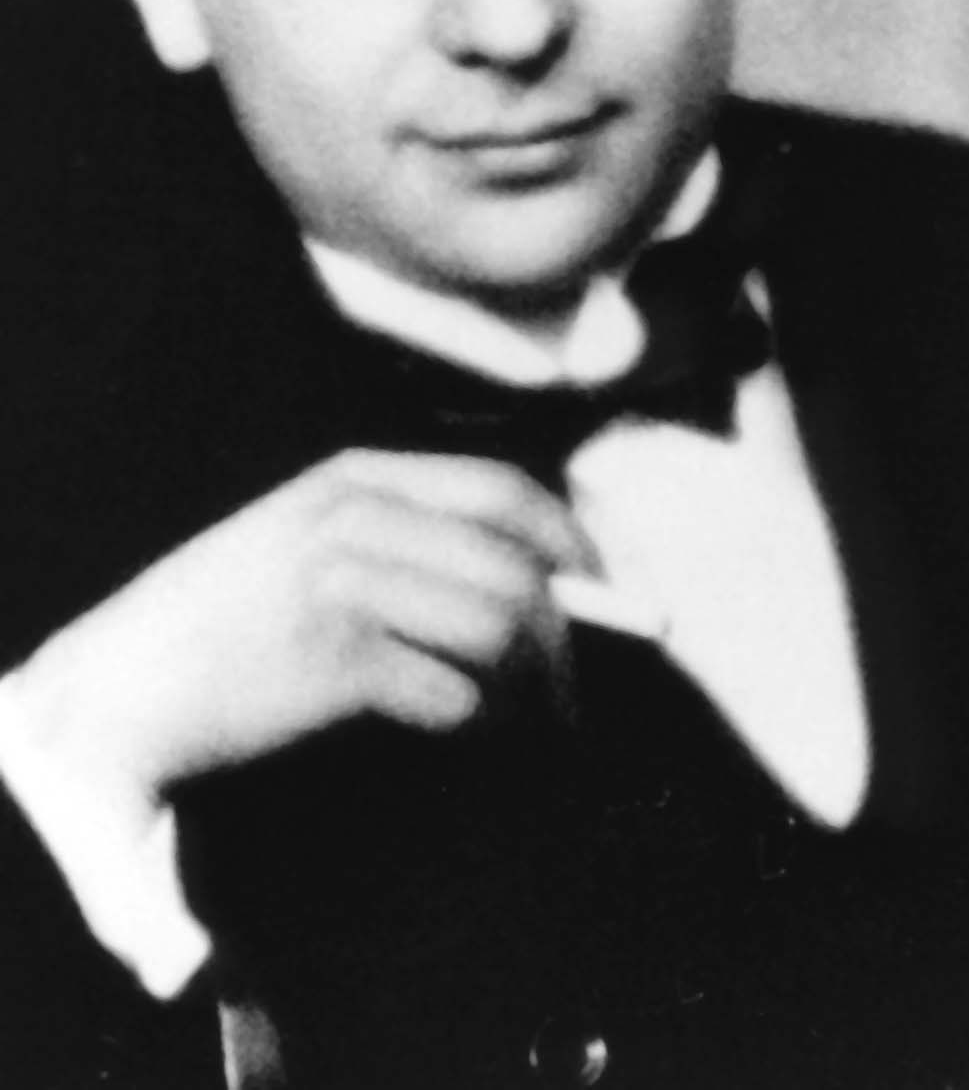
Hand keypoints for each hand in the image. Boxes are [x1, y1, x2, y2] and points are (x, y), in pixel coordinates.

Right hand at [6, 451, 595, 807]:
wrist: (125, 678)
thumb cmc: (224, 613)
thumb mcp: (303, 534)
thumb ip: (401, 535)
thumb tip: (530, 576)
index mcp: (354, 477)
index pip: (500, 489)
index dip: (567, 538)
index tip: (598, 584)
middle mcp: (355, 519)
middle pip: (512, 569)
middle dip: (563, 638)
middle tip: (568, 691)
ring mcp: (344, 585)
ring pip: (496, 630)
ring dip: (532, 689)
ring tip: (532, 724)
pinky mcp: (333, 660)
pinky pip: (452, 692)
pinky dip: (480, 723)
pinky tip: (470, 735)